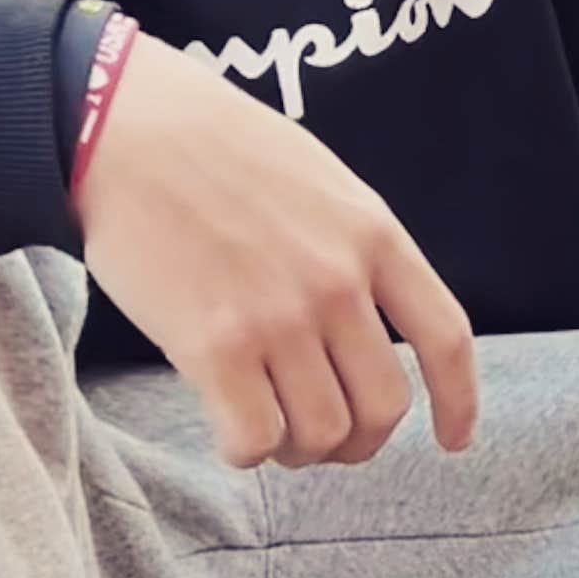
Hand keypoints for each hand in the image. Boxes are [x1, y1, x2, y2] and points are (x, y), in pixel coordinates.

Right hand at [75, 32, 478, 468]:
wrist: (120, 125)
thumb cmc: (211, 147)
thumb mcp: (319, 181)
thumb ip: (353, 249)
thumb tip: (362, 328)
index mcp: (373, 235)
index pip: (446, 339)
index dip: (458, 403)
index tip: (453, 441)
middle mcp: (337, 282)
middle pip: (384, 406)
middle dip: (358, 442)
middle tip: (320, 438)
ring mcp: (279, 316)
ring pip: (323, 434)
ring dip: (299, 450)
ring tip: (268, 429)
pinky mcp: (214, 346)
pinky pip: (255, 439)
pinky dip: (248, 452)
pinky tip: (229, 430)